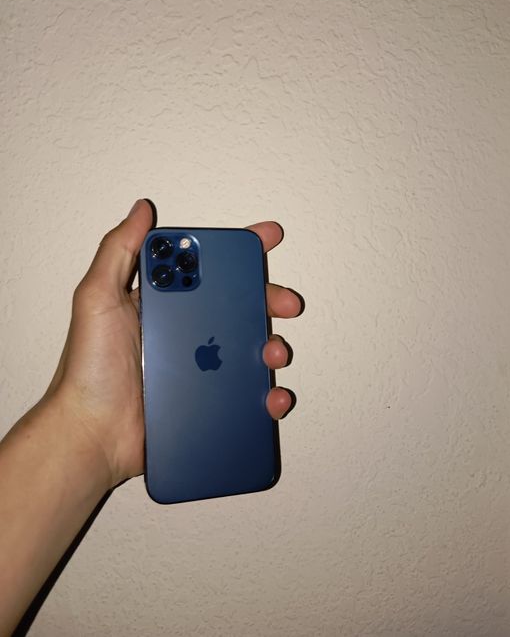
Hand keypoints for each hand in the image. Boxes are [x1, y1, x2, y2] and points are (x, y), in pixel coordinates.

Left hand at [45, 200, 301, 488]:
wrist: (93, 434)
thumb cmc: (89, 369)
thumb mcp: (96, 298)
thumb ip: (119, 250)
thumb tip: (142, 209)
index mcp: (165, 303)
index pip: (208, 268)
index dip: (239, 252)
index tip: (267, 238)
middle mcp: (186, 331)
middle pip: (240, 306)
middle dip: (269, 299)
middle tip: (286, 302)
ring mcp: (201, 368)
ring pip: (251, 348)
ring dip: (273, 345)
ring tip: (273, 353)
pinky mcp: (209, 401)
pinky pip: (249, 393)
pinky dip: (269, 395)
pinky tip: (271, 396)